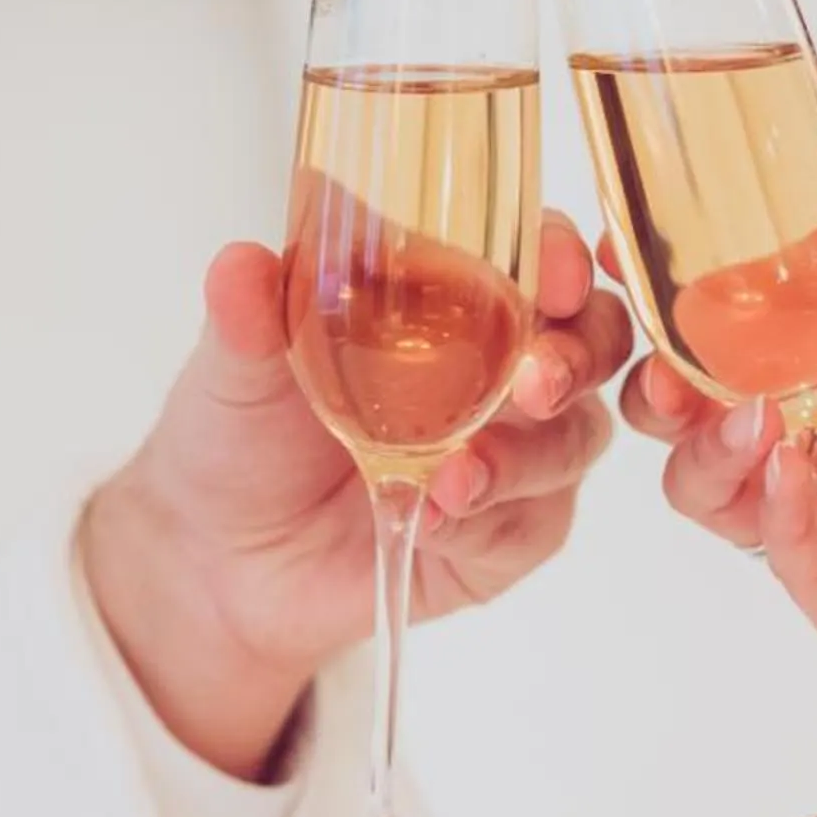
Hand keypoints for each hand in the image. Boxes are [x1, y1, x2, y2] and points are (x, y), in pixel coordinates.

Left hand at [86, 212, 633, 780]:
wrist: (221, 560)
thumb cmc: (243, 438)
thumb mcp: (235, 368)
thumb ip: (248, 316)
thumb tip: (239, 265)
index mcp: (455, 299)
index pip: (540, 258)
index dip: (561, 256)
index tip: (552, 270)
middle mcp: (503, 370)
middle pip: (594, 342)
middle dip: (576, 356)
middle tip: (535, 382)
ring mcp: (515, 455)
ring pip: (573, 440)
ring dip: (524, 455)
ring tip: (454, 476)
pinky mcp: (506, 538)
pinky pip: (531, 526)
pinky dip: (486, 522)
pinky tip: (432, 520)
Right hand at [628, 159, 816, 816]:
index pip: (765, 324)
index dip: (709, 300)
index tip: (667, 268)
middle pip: (717, 408)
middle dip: (676, 383)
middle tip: (665, 365)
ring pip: (722, 484)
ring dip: (711, 447)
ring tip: (740, 421)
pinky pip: (780, 552)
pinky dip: (770, 510)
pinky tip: (786, 475)